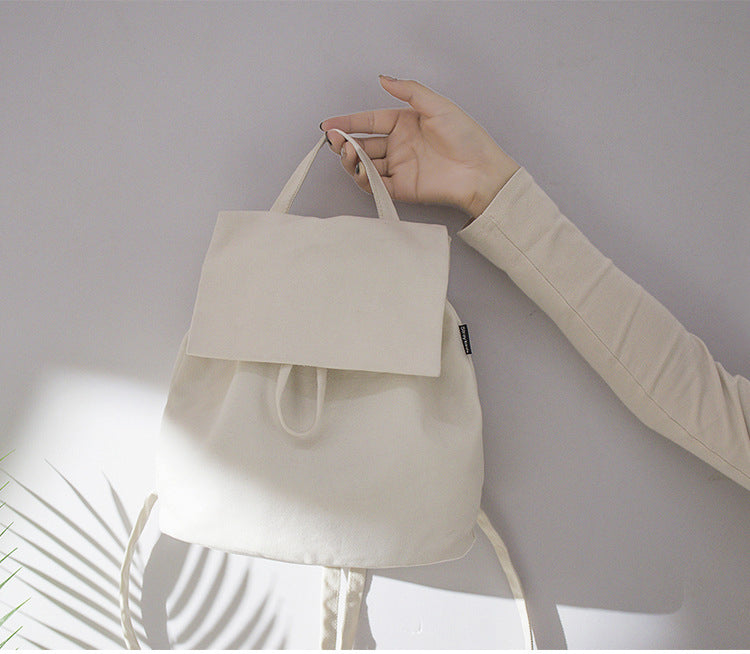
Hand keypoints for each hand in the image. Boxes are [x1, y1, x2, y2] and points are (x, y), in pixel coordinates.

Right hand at [320, 76, 520, 219]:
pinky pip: (375, 184)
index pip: (369, 121)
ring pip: (364, 165)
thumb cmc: (466, 137)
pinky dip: (364, 179)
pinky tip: (360, 169)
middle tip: (334, 141)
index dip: (348, 122)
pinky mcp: (401, 188)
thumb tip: (384, 78)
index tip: (329, 125)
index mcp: (404, 124)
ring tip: (347, 153)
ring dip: (351, 160)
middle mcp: (398, 146)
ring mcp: (398, 168)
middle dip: (344, 143)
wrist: (480, 171)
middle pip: (362, 144)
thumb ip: (409, 91)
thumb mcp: (437, 105)